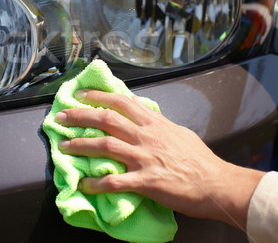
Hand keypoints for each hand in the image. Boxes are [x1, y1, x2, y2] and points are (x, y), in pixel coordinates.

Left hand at [55, 89, 263, 229]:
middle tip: (61, 117)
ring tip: (64, 146)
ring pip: (105, 146)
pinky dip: (96, 183)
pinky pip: (115, 182)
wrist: (216, 184)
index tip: (80, 94)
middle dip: (80, 116)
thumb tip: (142, 113)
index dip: (97, 96)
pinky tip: (83, 184)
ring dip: (80, 145)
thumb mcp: (178, 132)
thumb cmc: (200, 160)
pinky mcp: (146, 181)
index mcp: (154, 123)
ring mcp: (144, 158)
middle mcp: (146, 136)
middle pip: (106, 120)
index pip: (121, 102)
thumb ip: (157, 123)